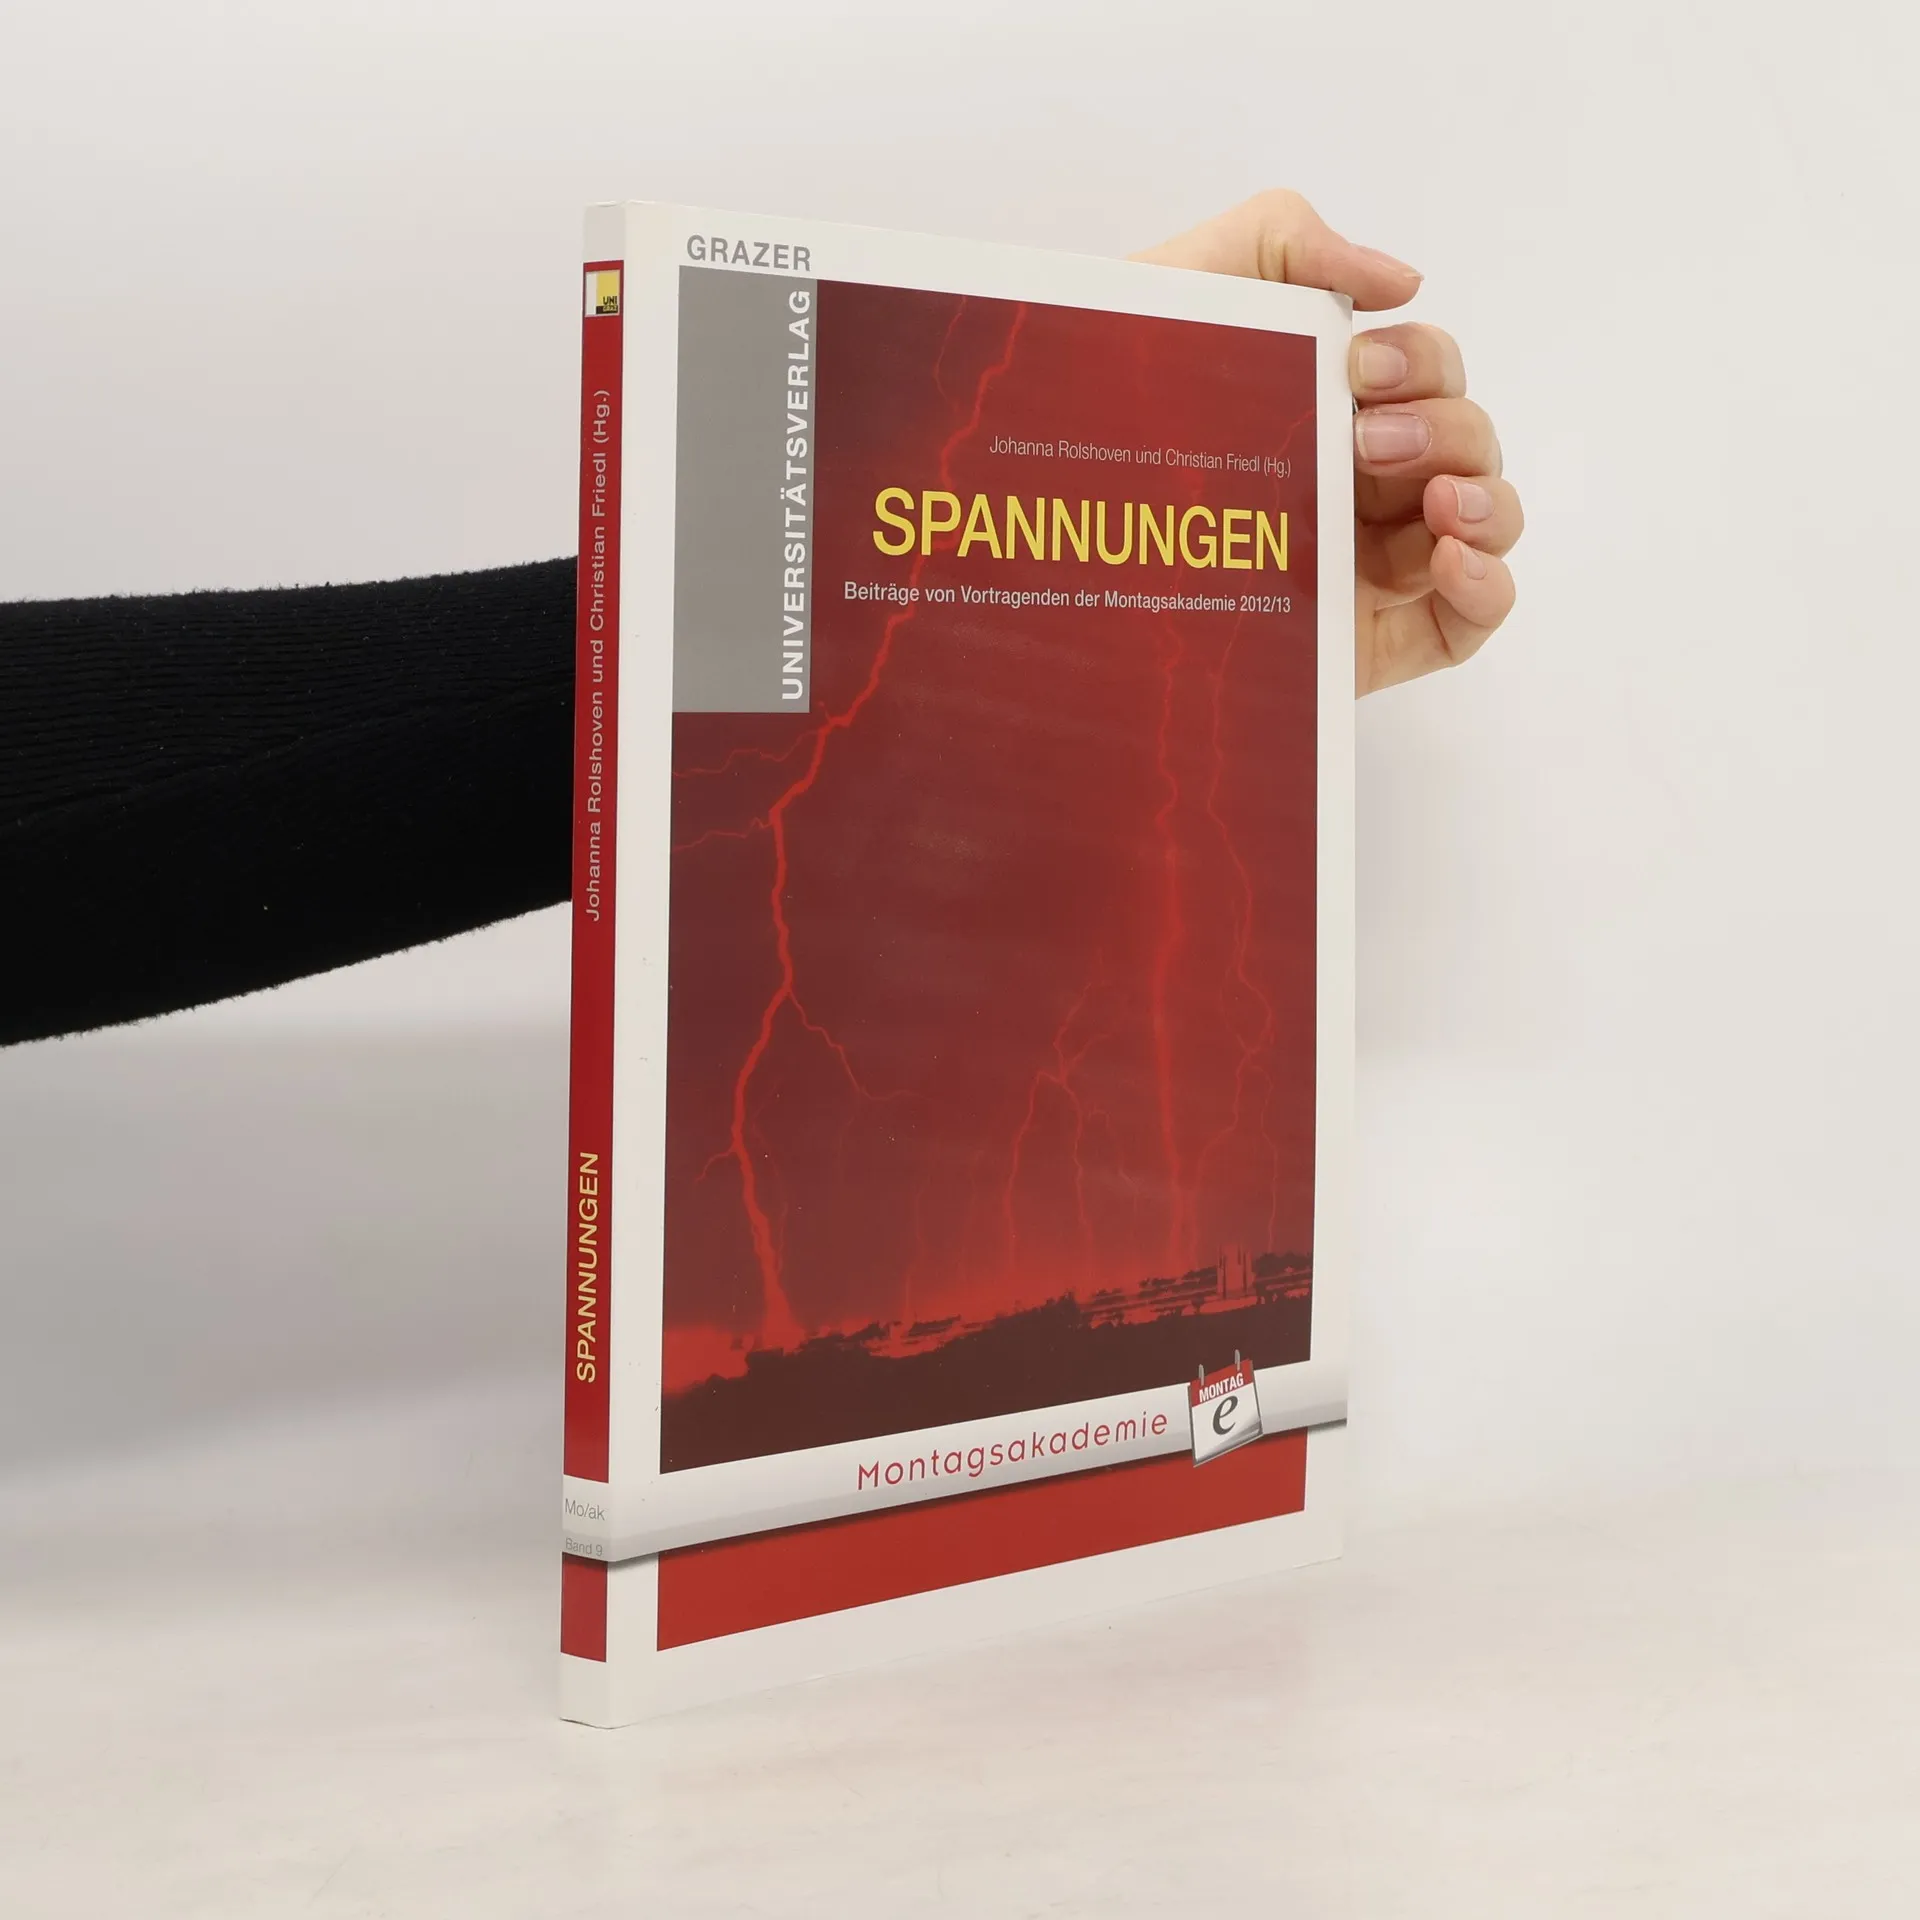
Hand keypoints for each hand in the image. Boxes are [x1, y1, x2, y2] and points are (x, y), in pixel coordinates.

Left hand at [1133, 191, 1520, 695]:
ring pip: (1483, 524)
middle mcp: (1355, 482)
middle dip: (1444, 428)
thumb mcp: (1183, 283)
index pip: (1427, 373)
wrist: (1033, 514)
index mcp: (1326, 405)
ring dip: (1486, 501)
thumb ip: (1286, 239)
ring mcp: (1367, 564)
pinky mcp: (1366, 642)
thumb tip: (1405, 280)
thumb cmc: (1104, 397)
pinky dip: (1490, 585)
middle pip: (1465, 442)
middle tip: (1366, 438)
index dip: (1420, 363)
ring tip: (1439, 503)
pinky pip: (1470, 620)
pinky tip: (1456, 560)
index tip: (1357, 370)